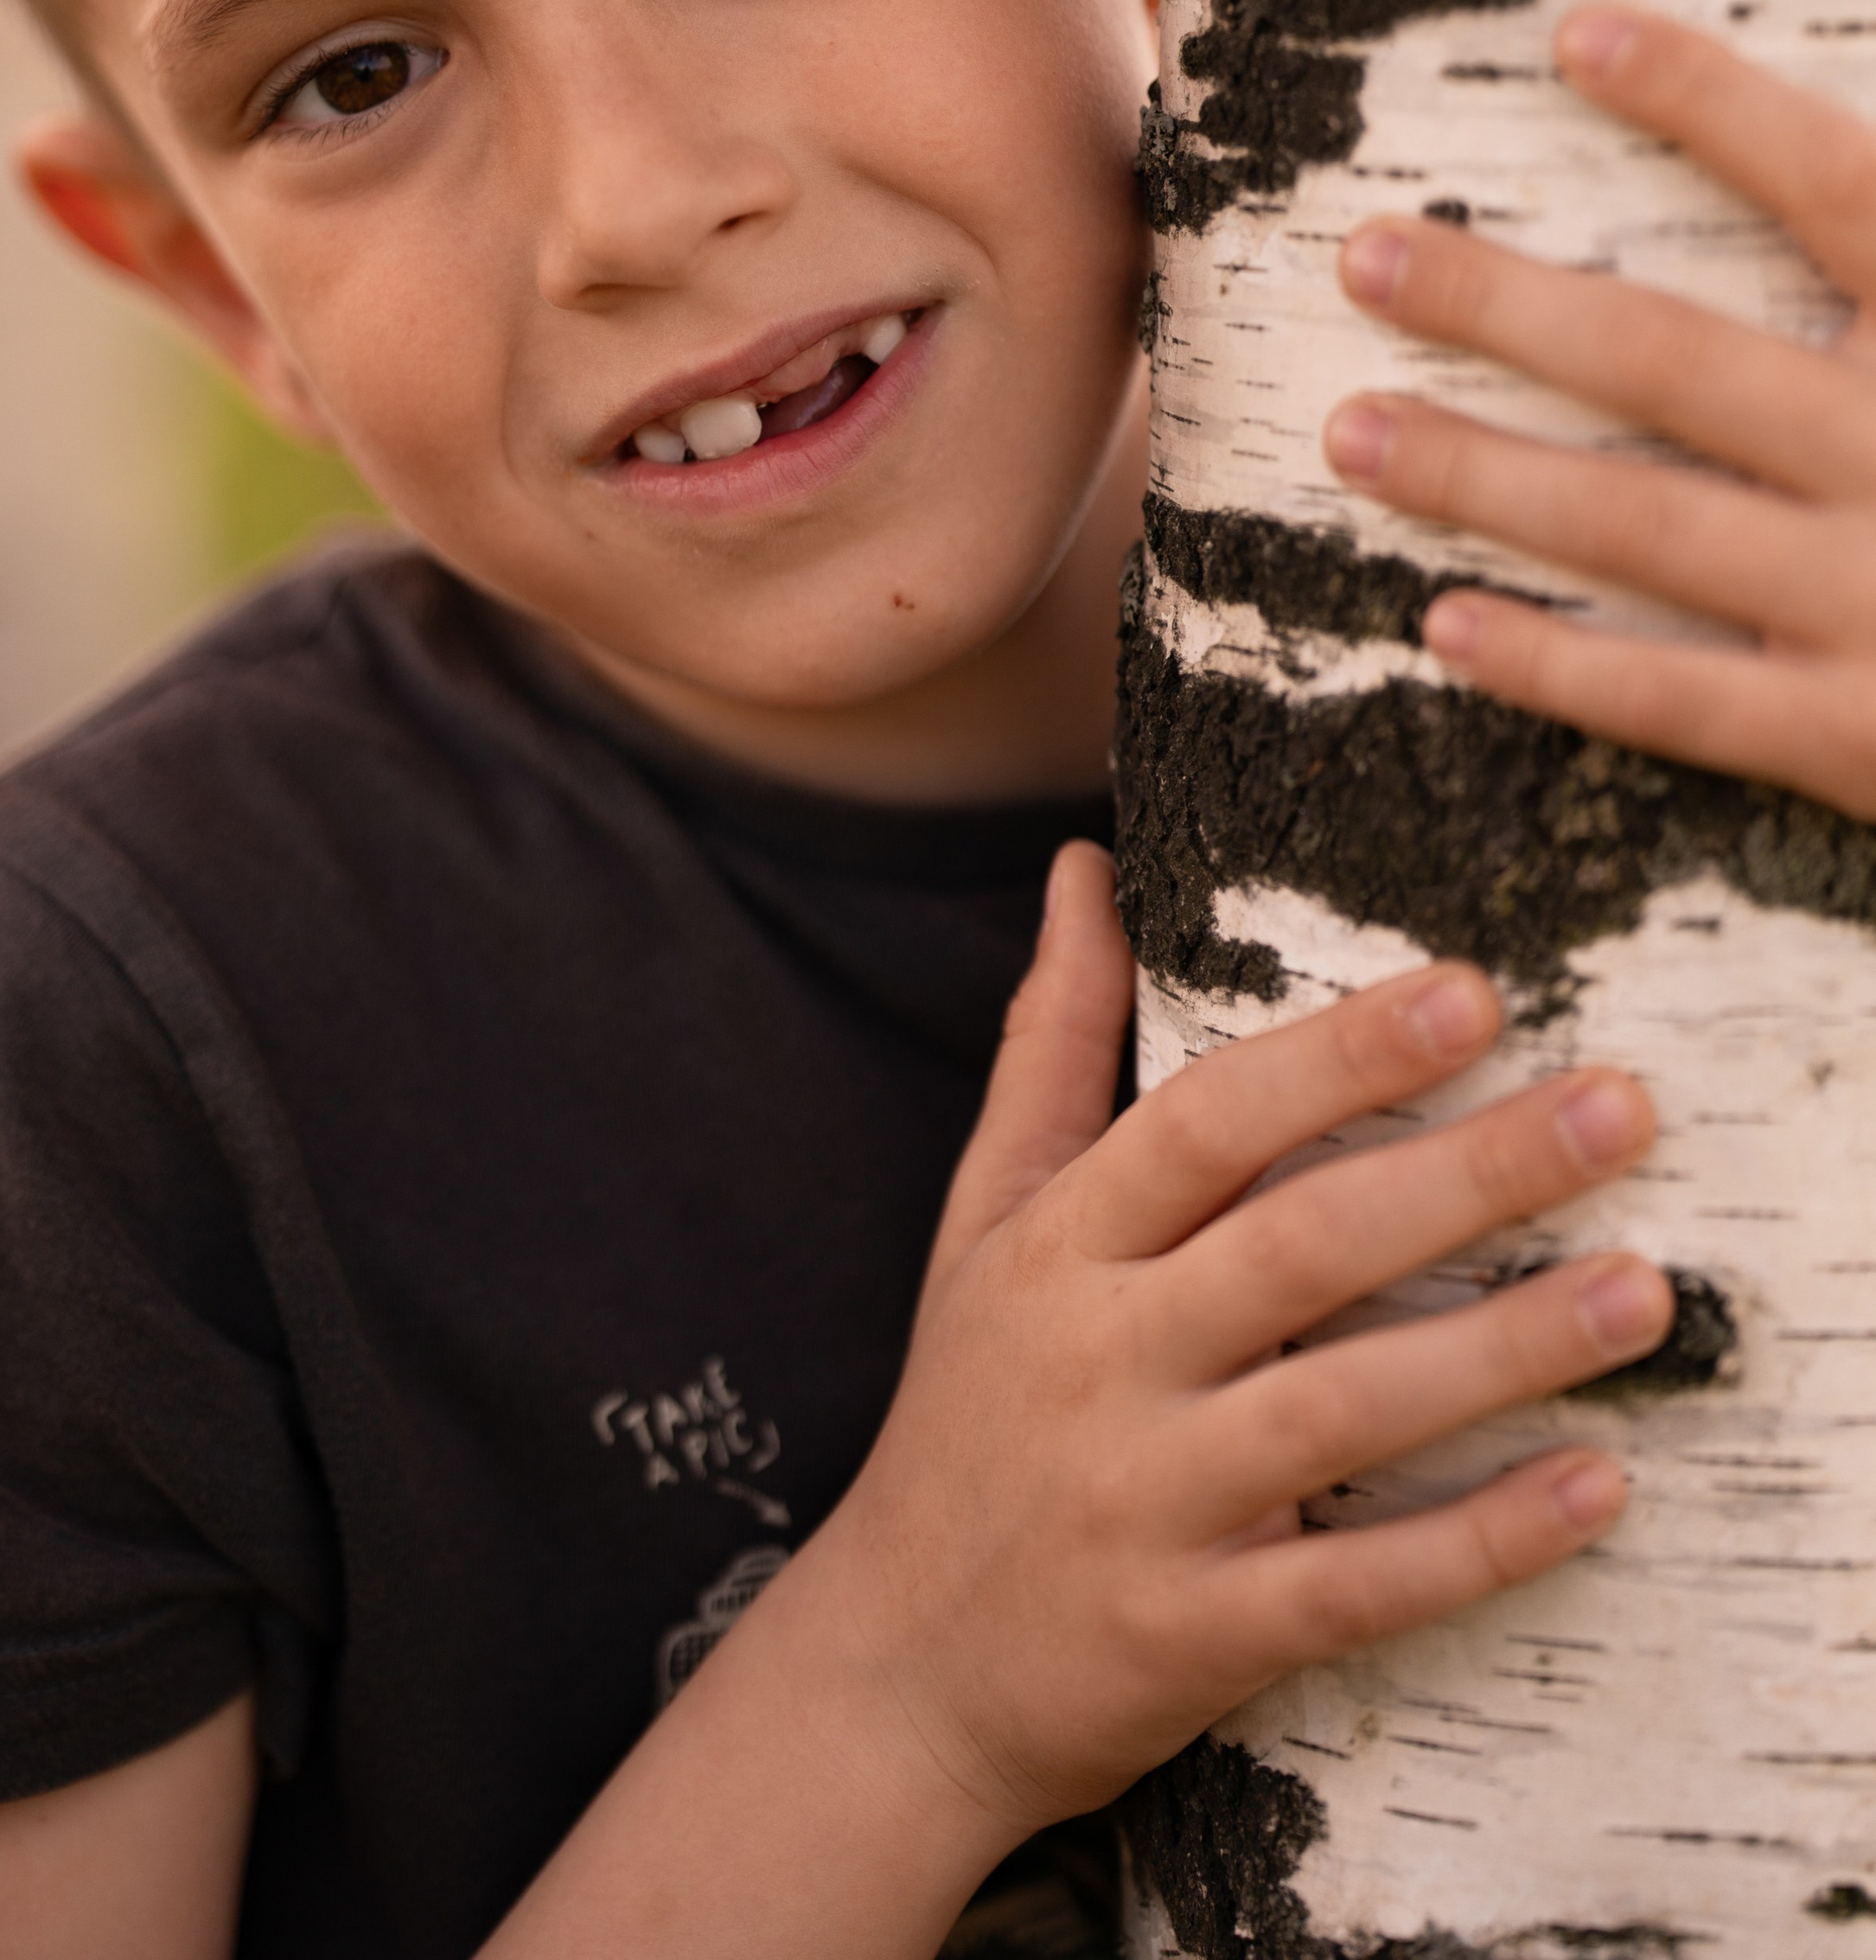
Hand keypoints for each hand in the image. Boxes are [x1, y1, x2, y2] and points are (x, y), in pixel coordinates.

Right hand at [790, 845, 1667, 1845]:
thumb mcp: (984, 1217)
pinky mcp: (1194, 1637)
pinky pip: (1353, 1586)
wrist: (898, 1670)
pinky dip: (1475, 1539)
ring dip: (1503, 1350)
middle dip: (1468, 1172)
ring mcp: (1145, 1503)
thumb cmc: (967, 1413)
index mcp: (1059, 1246)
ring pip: (1340, 1410)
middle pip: (1298, 1247)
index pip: (1205, 1124)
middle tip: (1618, 1109)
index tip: (1473, 993)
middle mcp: (1099, 1359)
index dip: (1337, 1057)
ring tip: (1640, 1289)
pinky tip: (1590, 1486)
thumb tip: (1081, 869)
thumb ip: (1049, 1044)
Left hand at [1324, 2, 1875, 818]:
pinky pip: (1682, 702)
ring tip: (1350, 429)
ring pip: (1639, 525)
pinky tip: (1446, 624)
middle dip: (1502, 304)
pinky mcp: (1863, 741)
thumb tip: (1859, 179)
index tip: (1576, 33)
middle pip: (1673, 357)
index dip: (1707, 101)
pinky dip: (1559, 667)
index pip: (1837, 185)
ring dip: (1480, 473)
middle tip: (1363, 255)